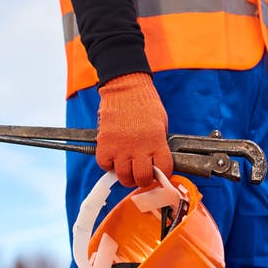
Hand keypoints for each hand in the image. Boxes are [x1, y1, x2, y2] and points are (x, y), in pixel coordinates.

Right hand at [96, 72, 172, 186]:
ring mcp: (120, 147)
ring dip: (126, 175)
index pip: (163, 170)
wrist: (125, 87)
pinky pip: (105, 165)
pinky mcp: (104, 144)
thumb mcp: (161, 124)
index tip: (159, 172)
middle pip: (142, 178)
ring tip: (127, 167)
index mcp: (156, 142)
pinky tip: (114, 157)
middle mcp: (138, 147)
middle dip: (143, 180)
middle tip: (141, 174)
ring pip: (123, 176)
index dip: (162, 174)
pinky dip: (109, 165)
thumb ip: (159, 145)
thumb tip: (155, 162)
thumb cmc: (144, 103)